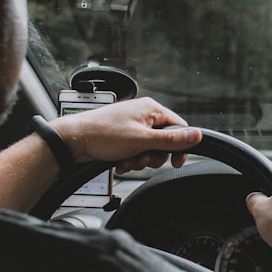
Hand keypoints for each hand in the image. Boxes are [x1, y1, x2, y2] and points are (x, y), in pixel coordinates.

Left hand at [50, 97, 201, 170]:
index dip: (179, 147)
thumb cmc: (103, 135)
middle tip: (141, 159)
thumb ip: (172, 140)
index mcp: (151, 109)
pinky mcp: (123, 136)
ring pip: (150, 148)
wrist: (74, 141)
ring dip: (140, 159)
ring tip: (127, 160)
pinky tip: (120, 162)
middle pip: (164, 141)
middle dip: (154, 156)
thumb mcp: (143, 140)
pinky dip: (131, 159)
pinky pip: (136, 150)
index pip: (179, 127)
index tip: (175, 162)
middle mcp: (143, 114)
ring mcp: (132, 125)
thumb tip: (197, 135)